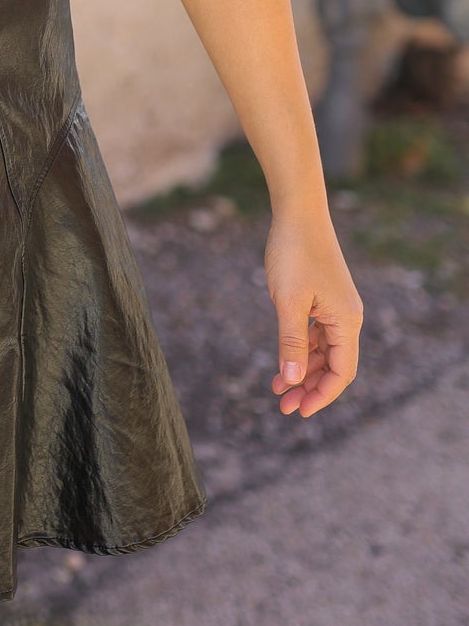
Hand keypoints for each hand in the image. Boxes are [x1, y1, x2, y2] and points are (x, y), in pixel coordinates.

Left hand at [263, 207, 363, 416]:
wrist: (297, 213)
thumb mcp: (288, 302)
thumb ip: (290, 343)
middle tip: (283, 408)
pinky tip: (280, 364)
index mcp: (347, 322)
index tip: (299, 412)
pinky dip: (299, 350)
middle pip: (334, 365)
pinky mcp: (323, 299)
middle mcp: (348, 318)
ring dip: (302, 372)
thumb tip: (292, 382)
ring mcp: (336, 308)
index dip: (322, 396)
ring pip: (323, 352)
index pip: (341, 372)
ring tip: (277, 392)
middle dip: (310, 388)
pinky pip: (315, 335)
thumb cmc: (294, 253)